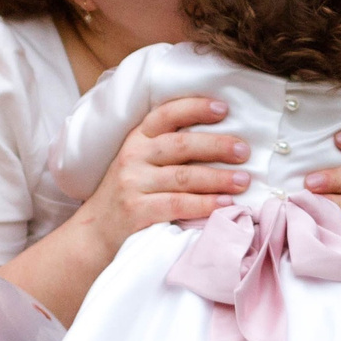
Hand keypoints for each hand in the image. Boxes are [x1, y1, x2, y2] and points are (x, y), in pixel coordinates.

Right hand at [73, 95, 250, 254]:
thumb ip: (167, 147)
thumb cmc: (129, 193)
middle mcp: (133, 157)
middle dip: (217, 146)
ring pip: (183, 176)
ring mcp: (133, 184)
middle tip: (244, 151)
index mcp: (137, 139)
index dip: (195, 108)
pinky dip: (204, 204)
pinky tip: (225, 203)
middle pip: (181, 145)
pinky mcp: (137, 211)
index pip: (166, 114)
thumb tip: (220, 138)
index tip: (224, 109)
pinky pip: (178, 204)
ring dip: (218, 178)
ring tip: (243, 180)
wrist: (96, 232)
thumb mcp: (139, 161)